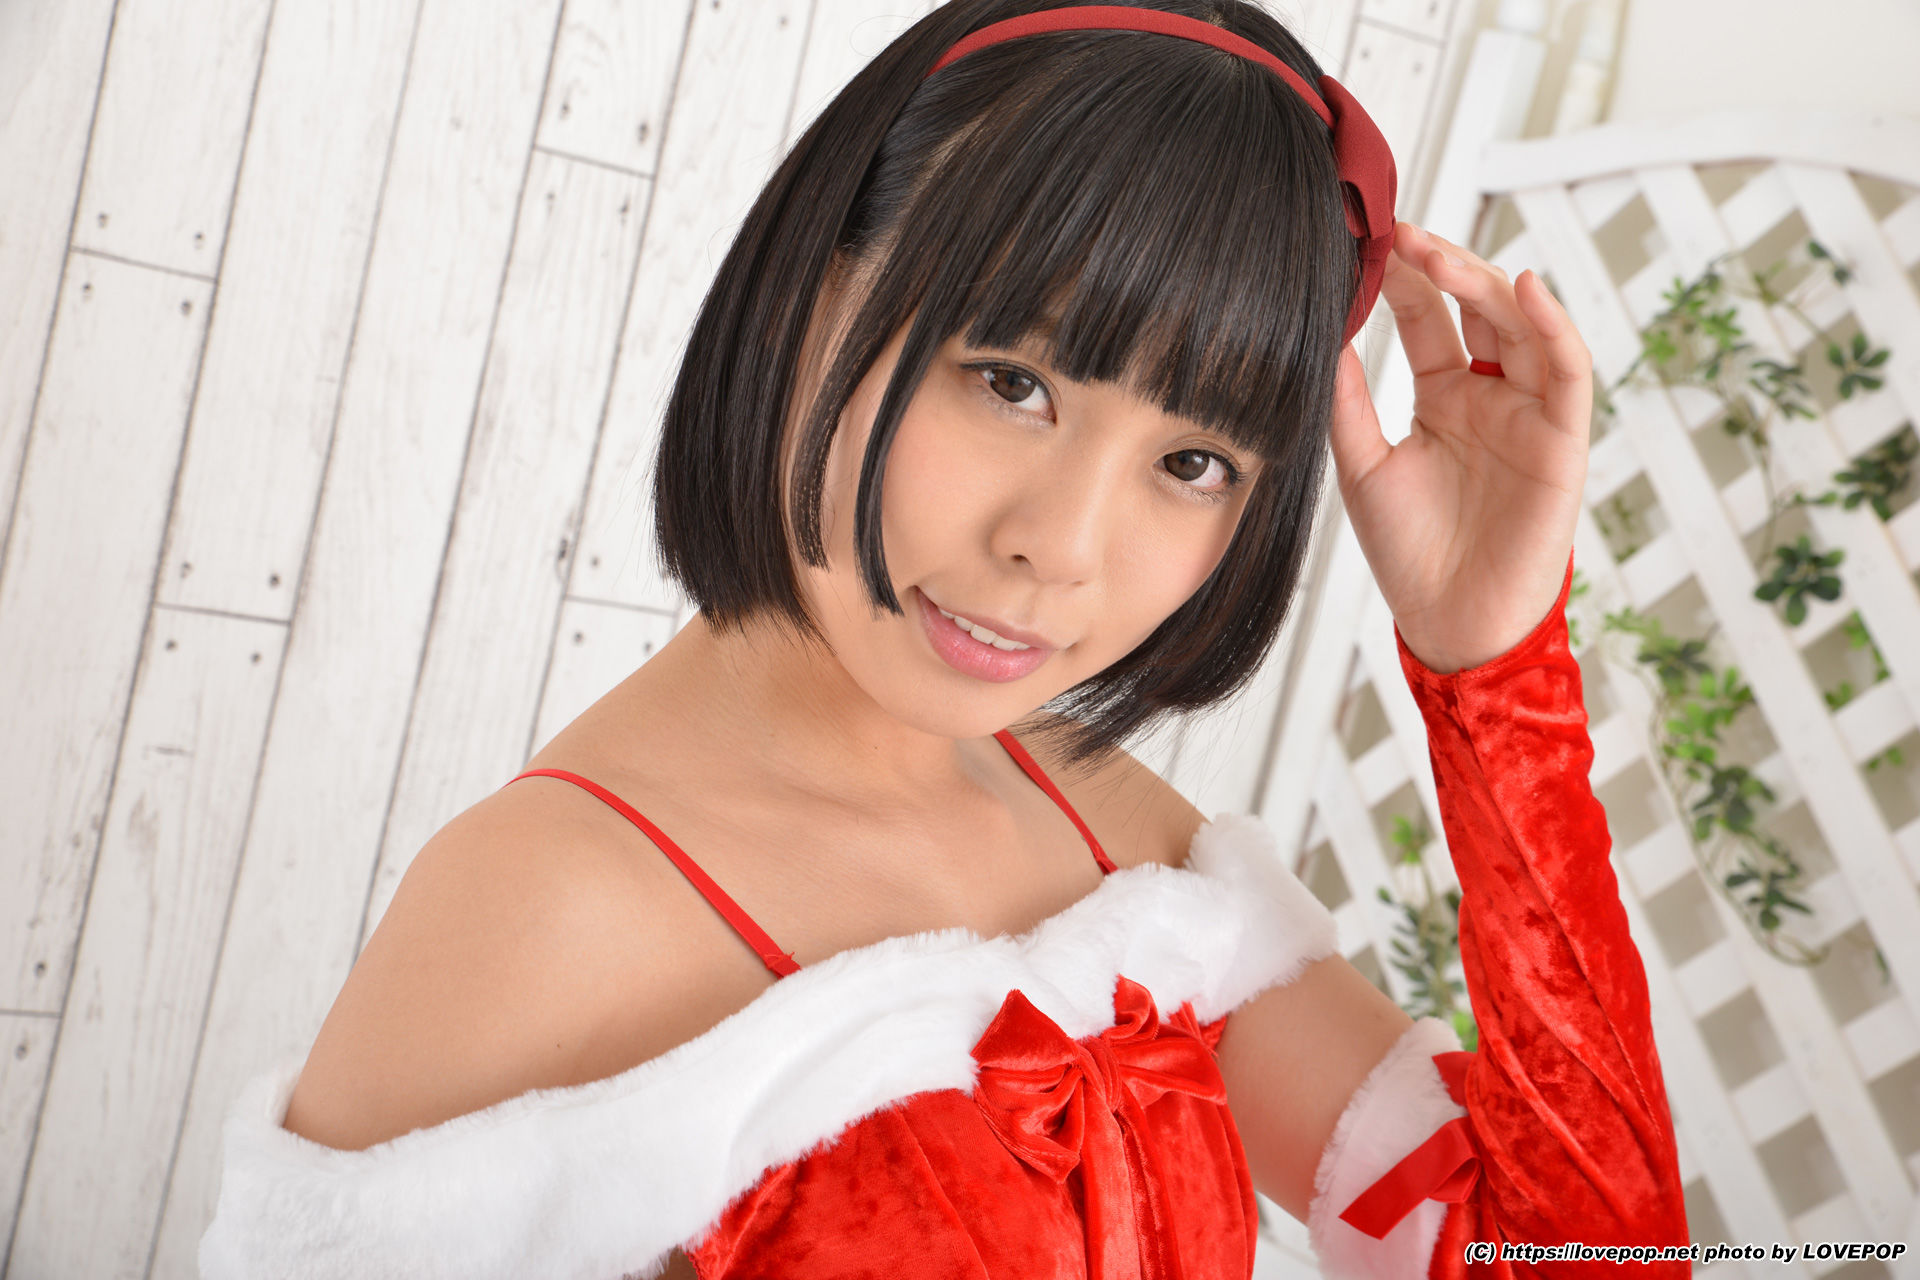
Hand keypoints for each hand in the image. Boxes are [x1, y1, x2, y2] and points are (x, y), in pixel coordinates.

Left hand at [1328, 221, 1592, 673]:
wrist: (1447, 622)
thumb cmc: (1407, 553)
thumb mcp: (1361, 466)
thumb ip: (1348, 402)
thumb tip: (1324, 335)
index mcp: (1444, 397)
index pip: (1429, 319)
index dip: (1404, 279)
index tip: (1370, 241)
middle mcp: (1491, 395)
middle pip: (1477, 308)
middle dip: (1443, 266)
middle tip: (1401, 234)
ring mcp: (1529, 413)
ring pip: (1523, 325)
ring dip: (1486, 282)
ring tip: (1441, 254)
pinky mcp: (1563, 440)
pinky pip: (1569, 372)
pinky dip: (1554, 325)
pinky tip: (1524, 288)